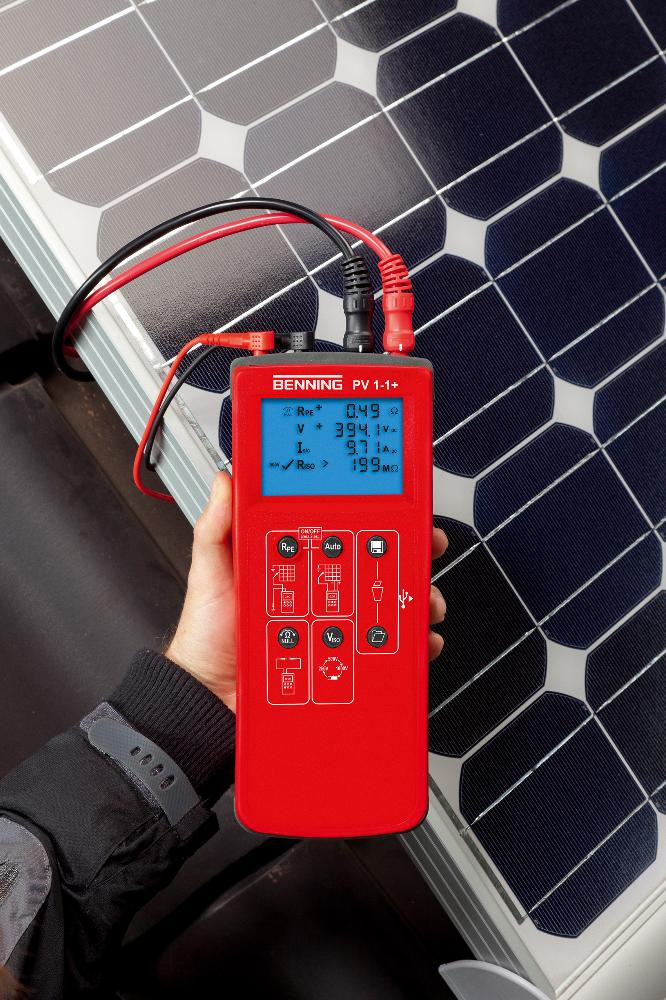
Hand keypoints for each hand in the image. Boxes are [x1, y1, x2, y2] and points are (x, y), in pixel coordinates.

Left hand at [167, 472, 447, 711]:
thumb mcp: (211, 573)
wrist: (209, 696)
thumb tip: (227, 481)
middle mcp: (322, 590)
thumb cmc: (209, 636)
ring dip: (416, 598)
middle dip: (412, 552)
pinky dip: (410, 649)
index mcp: (295, 562)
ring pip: (390, 606)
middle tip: (426, 547)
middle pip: (379, 564)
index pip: (342, 530)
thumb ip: (217, 528)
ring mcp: (336, 626)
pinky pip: (385, 654)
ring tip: (420, 600)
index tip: (399, 506)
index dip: (375, 515)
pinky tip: (415, 642)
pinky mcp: (344, 663)